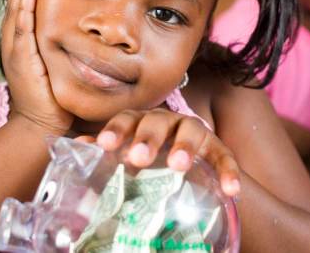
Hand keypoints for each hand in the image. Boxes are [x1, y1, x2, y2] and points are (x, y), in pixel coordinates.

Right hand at [1, 0, 72, 133]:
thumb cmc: (51, 96)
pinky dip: (23, 12)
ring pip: (16, 15)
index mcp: (20, 43)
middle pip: (15, 5)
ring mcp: (15, 53)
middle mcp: (14, 45)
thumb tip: (81, 29)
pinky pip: (22, 32)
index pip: (21, 8)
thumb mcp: (54, 64)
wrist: (41, 125)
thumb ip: (59, 46)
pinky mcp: (22, 63)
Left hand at [95, 108, 241, 196]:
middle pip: (158, 121)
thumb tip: (78, 146)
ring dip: (184, 147)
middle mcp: (168, 122)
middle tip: (138, 157)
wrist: (191, 173)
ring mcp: (195, 133)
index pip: (127, 119)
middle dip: (148, 137)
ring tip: (178, 166)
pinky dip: (229, 172)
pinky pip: (225, 157)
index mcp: (142, 122)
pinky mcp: (217, 150)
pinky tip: (232, 190)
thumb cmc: (150, 163)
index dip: (116, 130)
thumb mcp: (128, 160)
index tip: (105, 145)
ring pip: (191, 131)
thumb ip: (106, 154)